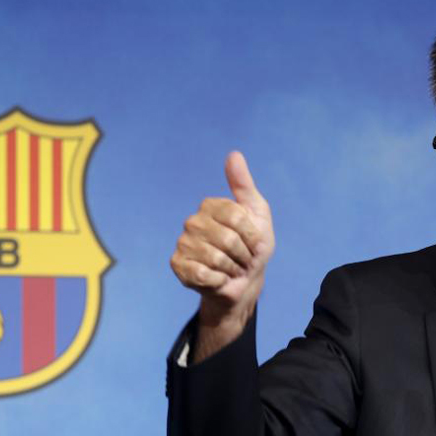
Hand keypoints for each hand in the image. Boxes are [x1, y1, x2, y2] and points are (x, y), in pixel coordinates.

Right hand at [170, 151, 274, 360]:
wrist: (244, 282)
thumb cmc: (252, 247)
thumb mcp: (257, 213)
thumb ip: (244, 185)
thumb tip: (233, 154)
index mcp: (211, 206)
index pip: (237, 217)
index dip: (252, 235)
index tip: (254, 242)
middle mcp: (193, 221)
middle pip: (227, 239)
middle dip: (243, 255)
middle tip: (242, 259)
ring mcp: (183, 243)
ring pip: (216, 258)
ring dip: (232, 269)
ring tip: (231, 268)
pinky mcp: (177, 265)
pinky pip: (203, 274)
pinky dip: (218, 280)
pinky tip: (218, 279)